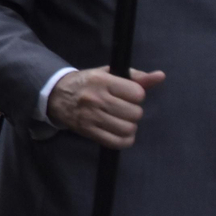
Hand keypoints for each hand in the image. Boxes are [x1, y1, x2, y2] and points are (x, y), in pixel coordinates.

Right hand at [47, 67, 165, 148]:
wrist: (56, 95)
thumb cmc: (87, 83)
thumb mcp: (108, 74)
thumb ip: (135, 76)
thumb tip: (160, 76)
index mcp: (102, 80)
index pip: (136, 93)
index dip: (136, 95)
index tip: (128, 95)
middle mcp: (96, 98)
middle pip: (134, 113)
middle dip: (133, 112)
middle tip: (123, 109)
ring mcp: (91, 116)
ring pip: (127, 128)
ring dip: (129, 126)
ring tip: (121, 120)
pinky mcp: (88, 131)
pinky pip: (116, 142)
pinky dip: (124, 140)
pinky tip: (120, 133)